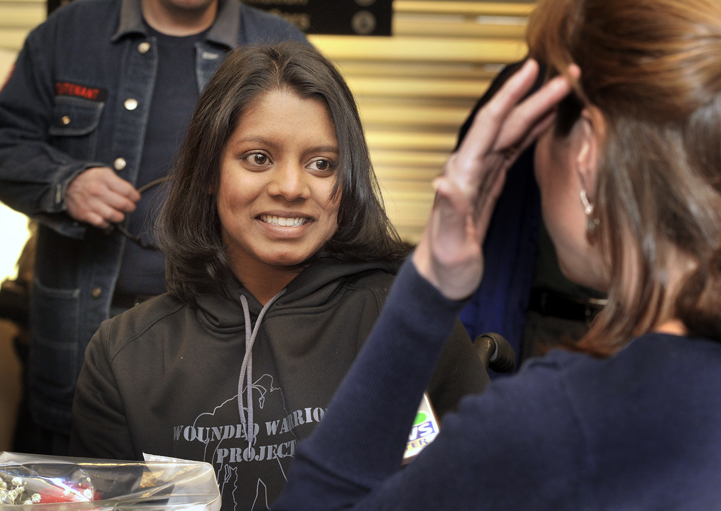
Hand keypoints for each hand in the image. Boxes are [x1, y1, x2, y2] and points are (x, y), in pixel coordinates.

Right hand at [65, 167, 140, 227]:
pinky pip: (102, 223)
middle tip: (130, 207)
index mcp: (104, 179)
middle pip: (124, 204)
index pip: (128, 191)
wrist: (64, 183)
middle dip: (130, 207)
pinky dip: (107, 223)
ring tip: (119, 213)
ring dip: (120, 216)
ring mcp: (91, 203)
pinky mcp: (84, 214)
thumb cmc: (88, 179)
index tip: (135, 198)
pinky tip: (107, 218)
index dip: (135, 196)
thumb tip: (131, 193)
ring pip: (115, 216)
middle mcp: (98, 191)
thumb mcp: (103, 172)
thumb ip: (118, 182)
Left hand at [413, 59, 578, 299]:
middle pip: (504, 124)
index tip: (531, 71)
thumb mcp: (449, 243)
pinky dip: (529, 134)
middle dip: (533, 97)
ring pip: (510, 134)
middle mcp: (468, 170)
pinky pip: (511, 151)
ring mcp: (479, 176)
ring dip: (535, 111)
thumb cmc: (444, 266)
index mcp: (462, 177)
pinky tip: (544, 123)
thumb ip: (449, 212)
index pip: (488, 127)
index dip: (510, 96)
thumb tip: (444, 181)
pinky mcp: (488, 185)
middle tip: (565, 75)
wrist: (440, 279)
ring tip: (563, 90)